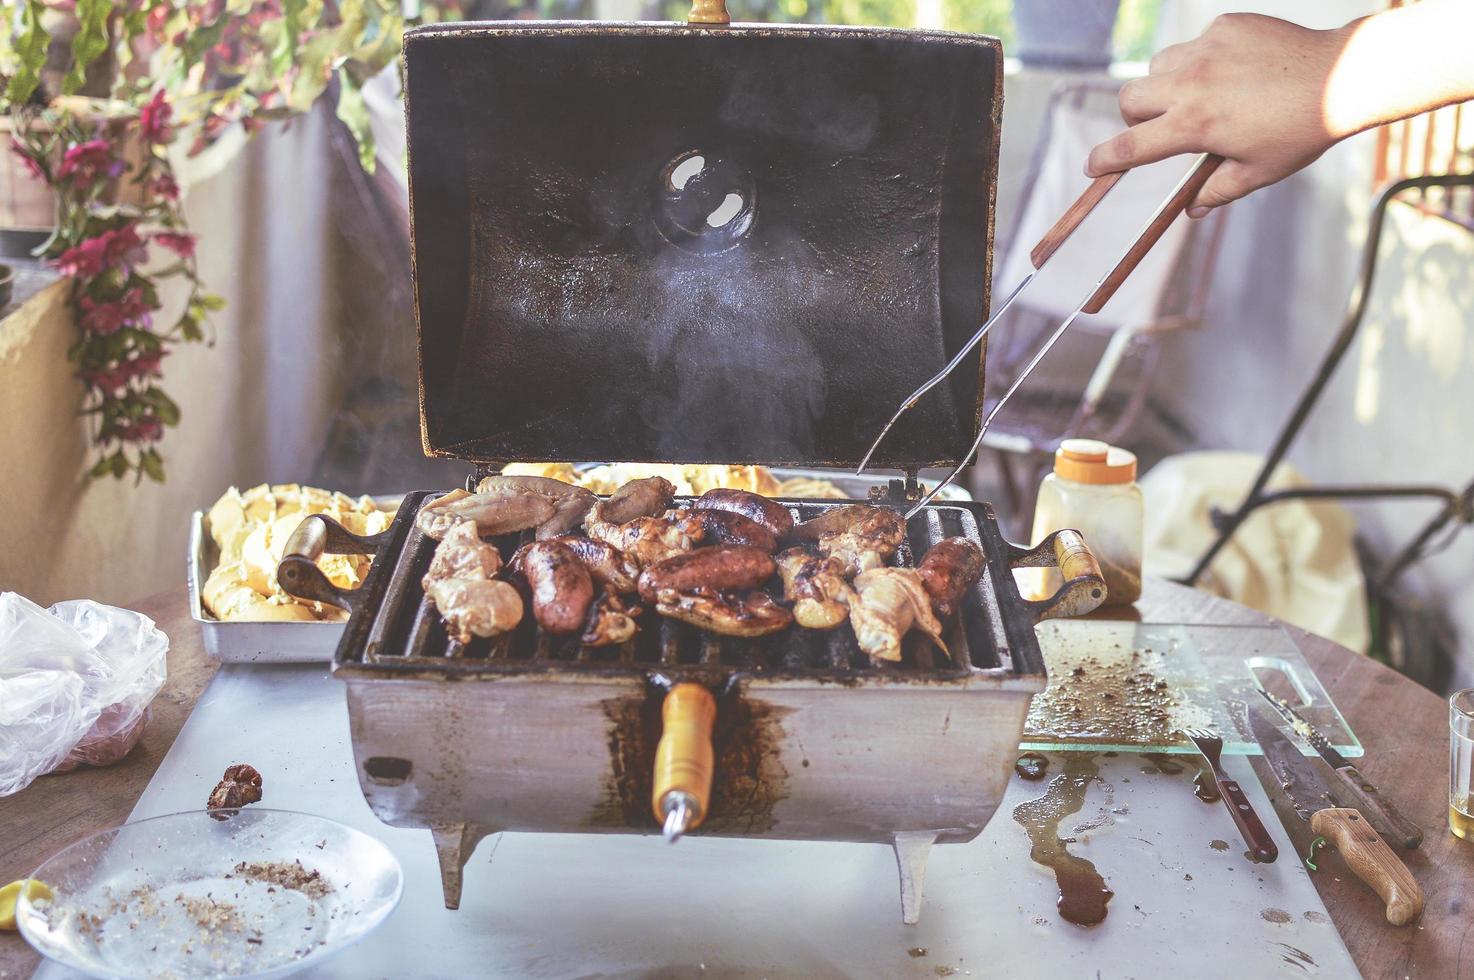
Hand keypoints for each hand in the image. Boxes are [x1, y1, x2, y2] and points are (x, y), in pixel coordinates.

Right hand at [1086, 13, 1350, 216]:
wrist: (1343, 77)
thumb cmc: (1302, 130)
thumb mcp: (1258, 172)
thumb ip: (1217, 191)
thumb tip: (1192, 210)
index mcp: (1195, 126)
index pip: (1132, 146)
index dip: (1106, 160)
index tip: (1092, 166)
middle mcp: (1192, 85)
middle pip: (1130, 98)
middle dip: (1134, 116)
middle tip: (1158, 125)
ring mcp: (1207, 50)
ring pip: (1158, 67)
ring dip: (1164, 84)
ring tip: (1196, 95)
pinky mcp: (1225, 26)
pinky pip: (1194, 43)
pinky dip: (1202, 59)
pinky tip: (1233, 70)